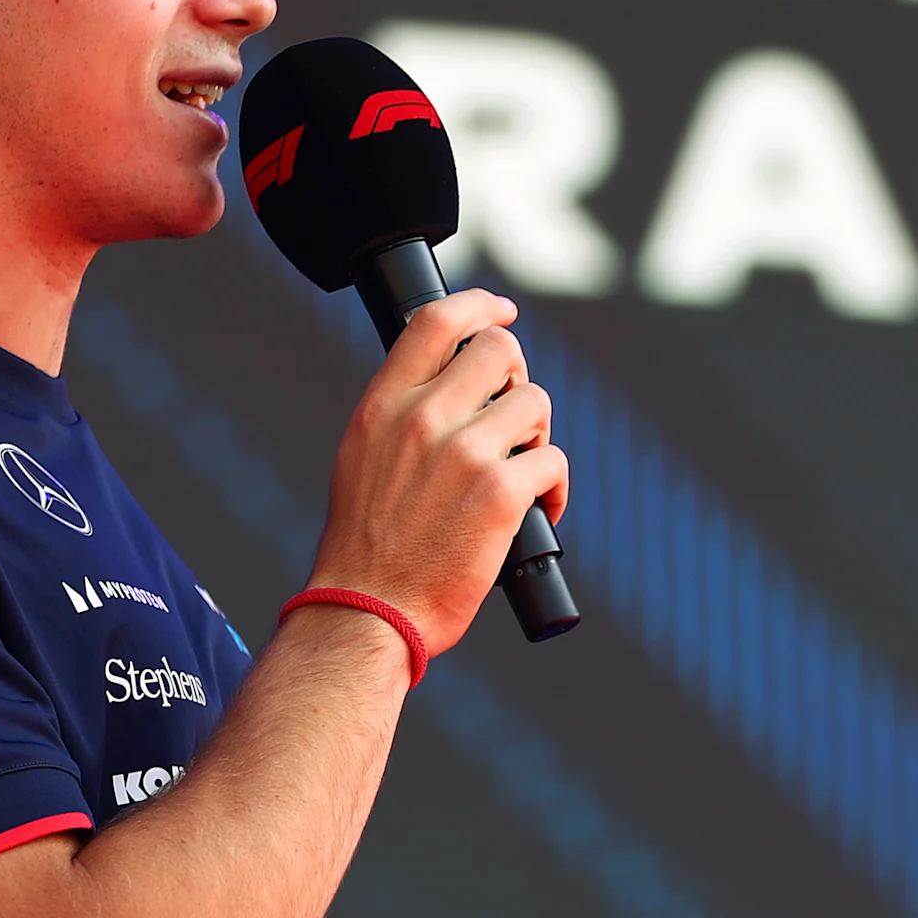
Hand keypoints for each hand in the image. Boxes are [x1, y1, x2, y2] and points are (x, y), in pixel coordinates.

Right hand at [307, 290, 568, 654]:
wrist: (368, 611)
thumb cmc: (365, 548)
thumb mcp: (363, 459)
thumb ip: (401, 417)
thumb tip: (450, 389)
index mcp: (383, 406)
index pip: (436, 322)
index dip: (478, 306)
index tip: (502, 310)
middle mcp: (423, 418)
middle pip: (499, 351)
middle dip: (517, 378)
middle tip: (514, 417)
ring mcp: (465, 453)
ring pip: (535, 403)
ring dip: (538, 436)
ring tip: (522, 471)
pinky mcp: (501, 493)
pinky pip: (554, 461)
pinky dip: (555, 486)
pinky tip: (540, 508)